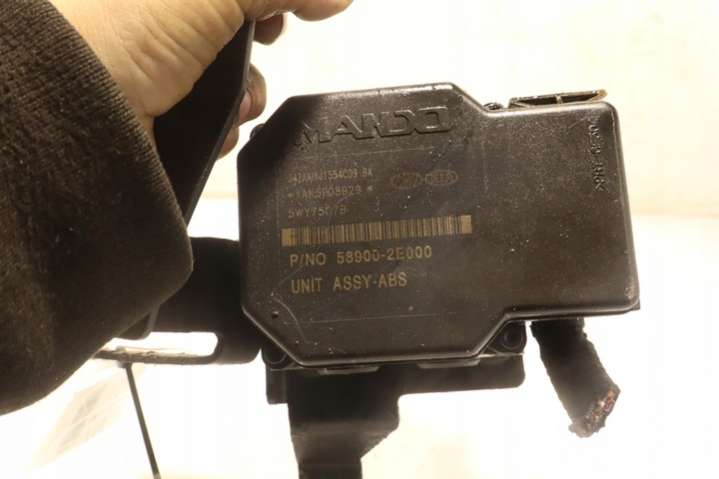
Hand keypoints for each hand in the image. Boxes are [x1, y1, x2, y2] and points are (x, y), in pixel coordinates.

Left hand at [50, 0, 351, 152]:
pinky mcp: (161, 109)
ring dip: (247, 90)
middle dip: (261, 39)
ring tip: (238, 103)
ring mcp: (157, 64)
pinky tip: (219, 126)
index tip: (306, 7)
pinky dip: (227, 121)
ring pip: (228, 73)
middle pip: (234, 23)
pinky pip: (212, 112)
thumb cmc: (116, 32)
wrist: (70, 117)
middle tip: (267, 42)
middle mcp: (158, 18)